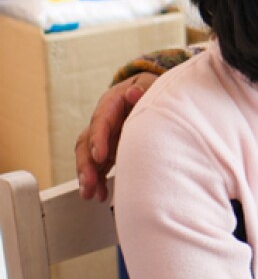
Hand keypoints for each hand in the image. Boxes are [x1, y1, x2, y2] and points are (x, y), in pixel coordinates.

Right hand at [75, 73, 156, 201]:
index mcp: (112, 103)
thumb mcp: (149, 83)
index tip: (99, 155)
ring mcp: (105, 136)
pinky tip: (99, 195)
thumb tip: (132, 93)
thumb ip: (142, 88)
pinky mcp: (109, 149)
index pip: (101, 120)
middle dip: (86, 163)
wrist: (149, 92)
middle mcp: (104, 121)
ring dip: (87, 176)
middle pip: (87, 141)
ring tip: (90, 193)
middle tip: (89, 181)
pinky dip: (97, 181)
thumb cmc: (150, 88)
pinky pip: (98, 166)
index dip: (98, 138)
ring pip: (88, 157)